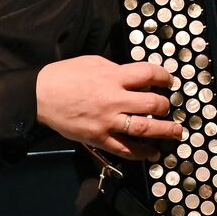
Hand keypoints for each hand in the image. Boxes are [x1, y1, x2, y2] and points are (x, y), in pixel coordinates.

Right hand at [35, 55, 183, 160]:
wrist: (40, 96)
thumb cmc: (65, 76)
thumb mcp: (93, 62)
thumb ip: (116, 70)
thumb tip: (134, 78)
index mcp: (113, 77)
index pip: (149, 75)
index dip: (164, 77)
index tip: (168, 81)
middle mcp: (114, 100)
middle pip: (153, 104)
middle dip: (166, 106)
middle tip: (168, 107)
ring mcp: (107, 121)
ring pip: (144, 128)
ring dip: (164, 131)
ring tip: (176, 133)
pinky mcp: (98, 138)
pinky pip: (124, 149)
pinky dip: (141, 153)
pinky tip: (151, 152)